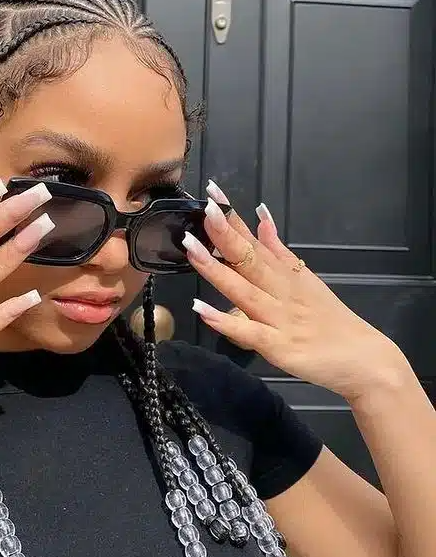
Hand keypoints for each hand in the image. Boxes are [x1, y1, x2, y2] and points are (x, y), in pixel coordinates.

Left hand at [181, 180, 408, 402]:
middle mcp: (281, 292)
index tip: (212, 194)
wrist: (366, 361)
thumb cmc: (332, 323)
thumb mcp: (307, 280)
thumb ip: (279, 252)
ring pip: (243, 290)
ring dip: (216, 270)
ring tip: (192, 249)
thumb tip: (261, 219)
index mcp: (287, 275)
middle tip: (204, 210)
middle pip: (249, 260)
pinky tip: (202, 309)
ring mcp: (279, 318)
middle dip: (224, 235)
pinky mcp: (278, 346)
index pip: (255, 242)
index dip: (233, 219)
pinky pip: (247, 332)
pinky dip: (224, 321)